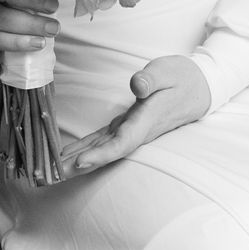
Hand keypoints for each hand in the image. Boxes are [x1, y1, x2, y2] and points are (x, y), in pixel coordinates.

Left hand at [61, 56, 211, 176]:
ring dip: (75, 162)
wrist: (200, 87)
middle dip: (78, 167)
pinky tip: (65, 155)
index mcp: (146, 120)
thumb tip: (137, 85)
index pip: (122, 142)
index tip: (80, 163)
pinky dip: (82, 149)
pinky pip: (101, 142)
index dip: (101, 155)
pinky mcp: (125, 126)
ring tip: (48, 172)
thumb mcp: (168, 71)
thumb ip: (151, 79)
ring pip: (100, 150)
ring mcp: (130, 131)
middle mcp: (137, 131)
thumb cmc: (182, 78)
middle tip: (49, 177)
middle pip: (105, 154)